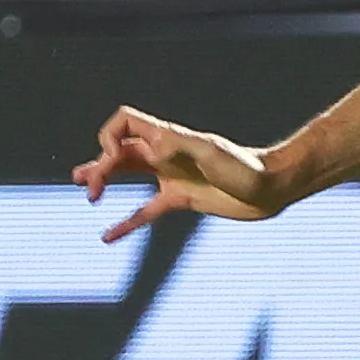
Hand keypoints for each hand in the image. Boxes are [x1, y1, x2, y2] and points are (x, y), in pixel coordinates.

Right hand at [73, 108, 289, 242]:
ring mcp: (172, 177)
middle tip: (90, 188)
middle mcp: (165, 154)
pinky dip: (127, 223)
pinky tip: (108, 237)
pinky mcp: (182, 200)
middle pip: (119, 151)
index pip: (124, 122)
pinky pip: (147, 211)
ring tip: (86, 190)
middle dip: (99, 166)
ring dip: (104, 179)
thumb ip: (180, 145)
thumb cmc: (247, 168)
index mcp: (168, 137)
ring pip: (128, 175)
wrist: (273, 188)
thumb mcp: (212, 153)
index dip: (109, 136)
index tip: (115, 158)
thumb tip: (152, 149)